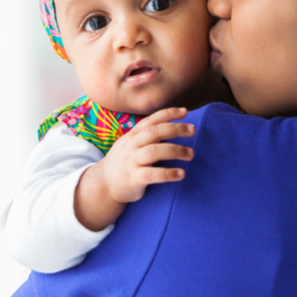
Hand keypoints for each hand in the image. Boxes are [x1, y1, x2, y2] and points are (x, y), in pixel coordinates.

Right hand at [73, 107, 195, 230]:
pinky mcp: (133, 178)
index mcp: (133, 135)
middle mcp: (131, 146)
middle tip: (193, 130)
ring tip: (191, 154)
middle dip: (175, 129)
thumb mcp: (131, 144)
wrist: (104, 184)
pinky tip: (181, 174)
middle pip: (154, 132)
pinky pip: (152, 174)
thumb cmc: (124, 162)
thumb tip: (172, 126)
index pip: (151, 120)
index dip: (168, 113)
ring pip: (154, 151)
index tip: (185, 112)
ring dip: (175, 150)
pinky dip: (168, 173)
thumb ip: (147, 136)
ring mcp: (131, 162)